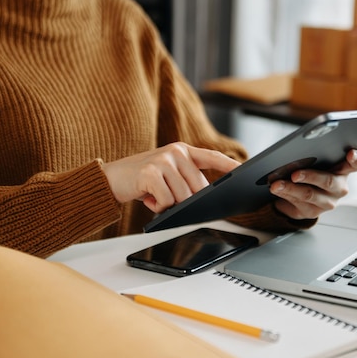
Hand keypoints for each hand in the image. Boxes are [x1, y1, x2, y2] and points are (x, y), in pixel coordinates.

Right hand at [101, 142, 240, 212]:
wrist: (111, 178)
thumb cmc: (143, 180)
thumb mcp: (167, 174)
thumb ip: (186, 180)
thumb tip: (204, 198)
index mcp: (183, 151)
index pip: (212, 157)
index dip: (229, 164)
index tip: (244, 170)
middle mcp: (176, 152)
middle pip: (198, 188)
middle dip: (186, 201)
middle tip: (166, 196)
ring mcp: (164, 160)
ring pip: (182, 197)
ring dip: (168, 204)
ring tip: (154, 194)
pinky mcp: (151, 172)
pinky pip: (166, 201)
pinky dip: (157, 206)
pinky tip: (146, 196)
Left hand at [269, 149, 356, 219]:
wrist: (302, 194)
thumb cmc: (312, 170)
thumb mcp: (316, 160)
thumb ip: (314, 155)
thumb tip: (296, 151)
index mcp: (344, 170)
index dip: (356, 159)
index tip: (350, 153)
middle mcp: (340, 187)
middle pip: (329, 181)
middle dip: (310, 176)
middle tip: (295, 174)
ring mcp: (327, 202)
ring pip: (309, 194)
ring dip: (290, 188)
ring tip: (276, 184)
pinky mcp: (312, 212)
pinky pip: (297, 203)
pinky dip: (284, 194)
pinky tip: (276, 189)